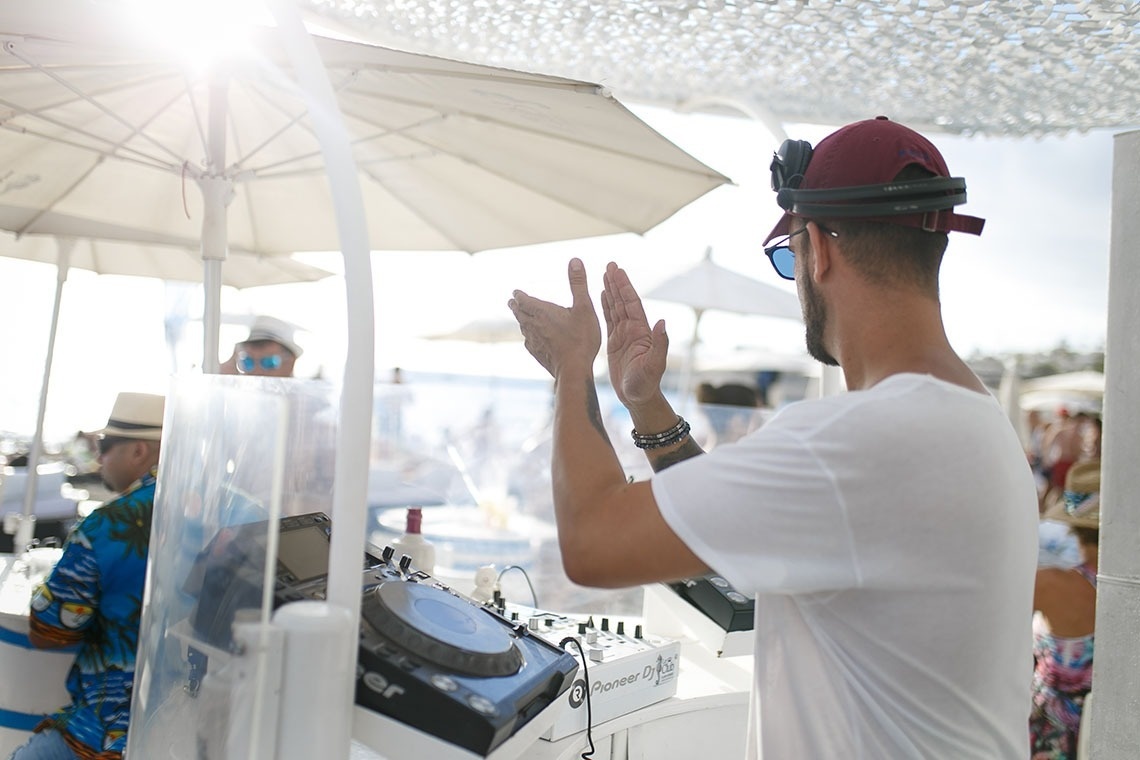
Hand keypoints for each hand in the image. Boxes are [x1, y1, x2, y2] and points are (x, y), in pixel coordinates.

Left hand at [508, 258, 600, 377]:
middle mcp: (533, 325)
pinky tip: (531, 339)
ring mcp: (533, 342)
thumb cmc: (580, 338)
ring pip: (523, 328)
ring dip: (521, 320)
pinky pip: (528, 342)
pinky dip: (528, 336)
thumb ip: (578, 283)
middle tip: (511, 302)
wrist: (574, 370)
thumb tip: (574, 260)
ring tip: (521, 318)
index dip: (519, 295)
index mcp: (541, 311)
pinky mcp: (537, 354)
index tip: (515, 292)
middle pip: (519, 313)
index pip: (523, 299)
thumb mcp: (584, 307)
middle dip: (516, 306)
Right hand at [601, 262, 667, 409]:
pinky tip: (600, 296)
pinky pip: (609, 320)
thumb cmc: (647, 384)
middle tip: (610, 265)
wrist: (638, 398)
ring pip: (615, 308)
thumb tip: (663, 322)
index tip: (617, 271)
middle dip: (617, 283)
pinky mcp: (614, 343)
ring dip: (610, 291)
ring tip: (604, 275)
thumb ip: (660, 344)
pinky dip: (605, 306)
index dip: (624, 287)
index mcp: (641, 332)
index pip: (631, 304)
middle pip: (623, 301)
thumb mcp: (655, 365)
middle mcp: (633, 330)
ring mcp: (624, 335)